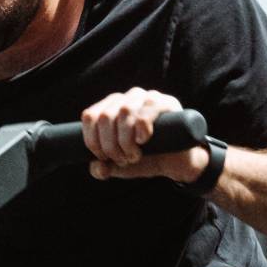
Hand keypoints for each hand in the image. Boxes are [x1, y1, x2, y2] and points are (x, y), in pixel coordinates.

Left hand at [80, 88, 208, 184]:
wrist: (176, 162)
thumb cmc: (146, 158)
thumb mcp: (119, 166)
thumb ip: (103, 168)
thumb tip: (97, 166)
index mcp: (111, 107)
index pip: (90, 116)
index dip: (92, 141)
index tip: (104, 158)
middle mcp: (127, 98)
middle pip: (105, 117)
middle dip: (110, 145)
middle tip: (123, 159)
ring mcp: (146, 97)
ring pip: (123, 113)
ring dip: (125, 141)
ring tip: (134, 155)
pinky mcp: (165, 103)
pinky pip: (145, 112)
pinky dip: (140, 131)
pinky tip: (144, 141)